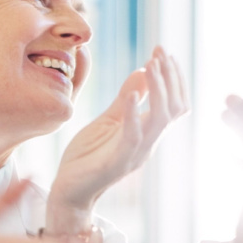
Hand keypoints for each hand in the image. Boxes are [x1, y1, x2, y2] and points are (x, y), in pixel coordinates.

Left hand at [48, 46, 187, 232]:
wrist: (67, 191)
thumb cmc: (87, 157)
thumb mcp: (107, 121)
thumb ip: (125, 100)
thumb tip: (143, 71)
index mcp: (147, 133)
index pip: (175, 103)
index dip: (173, 77)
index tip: (163, 51)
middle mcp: (147, 143)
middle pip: (175, 108)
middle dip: (170, 77)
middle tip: (161, 52)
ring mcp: (134, 154)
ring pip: (161, 120)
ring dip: (159, 90)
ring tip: (151, 65)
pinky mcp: (117, 163)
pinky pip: (133, 137)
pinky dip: (134, 114)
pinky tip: (131, 95)